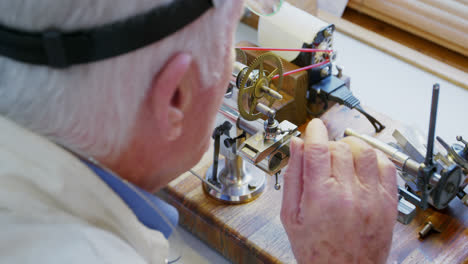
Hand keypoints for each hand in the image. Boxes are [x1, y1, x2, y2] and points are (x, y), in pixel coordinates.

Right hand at [281, 119, 397, 262]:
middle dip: (328, 145)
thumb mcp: (291, 216)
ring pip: (365, 151)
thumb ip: (293, 177)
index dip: (315, 131)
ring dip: (351, 147)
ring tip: (342, 157)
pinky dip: (374, 157)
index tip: (313, 127)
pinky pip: (387, 166)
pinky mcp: (388, 202)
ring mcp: (372, 197)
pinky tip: (362, 164)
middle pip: (340, 147)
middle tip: (322, 155)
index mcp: (321, 196)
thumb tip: (296, 146)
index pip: (319, 148)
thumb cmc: (316, 250)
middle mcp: (349, 193)